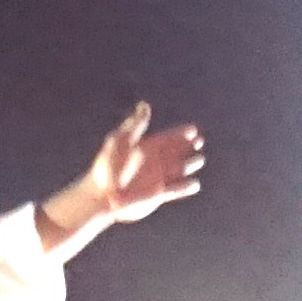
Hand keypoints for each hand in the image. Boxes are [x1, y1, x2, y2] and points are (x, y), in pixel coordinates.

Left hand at [38, 99, 208, 246]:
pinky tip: (195, 184)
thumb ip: (135, 124)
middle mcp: (155, 162)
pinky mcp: (158, 195)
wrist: (102, 195)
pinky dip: (186, 188)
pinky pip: (177, 190)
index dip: (181, 133)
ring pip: (181, 170)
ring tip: (199, 159)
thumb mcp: (121, 141)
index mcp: (147, 148)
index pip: (169, 138)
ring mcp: (158, 178)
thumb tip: (145, 105)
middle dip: (189, 147)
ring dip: (191, 164)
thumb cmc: (107, 167)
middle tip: (199, 142)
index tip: (193, 130)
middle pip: (178, 152)